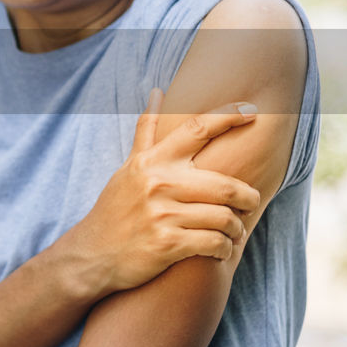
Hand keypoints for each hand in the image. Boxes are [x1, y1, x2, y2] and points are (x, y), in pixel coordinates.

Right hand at [64, 88, 261, 294]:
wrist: (93, 254)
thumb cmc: (116, 209)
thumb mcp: (129, 167)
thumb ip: (147, 131)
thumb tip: (158, 92)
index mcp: (152, 161)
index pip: (197, 129)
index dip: (228, 117)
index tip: (252, 111)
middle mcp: (158, 183)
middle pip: (225, 184)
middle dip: (247, 197)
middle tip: (250, 201)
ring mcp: (162, 215)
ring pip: (224, 217)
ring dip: (236, 227)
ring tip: (233, 230)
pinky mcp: (167, 245)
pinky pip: (214, 243)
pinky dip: (224, 248)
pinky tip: (219, 248)